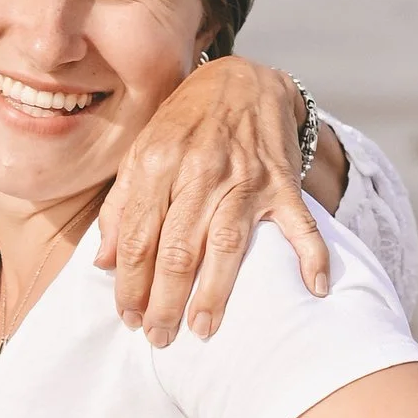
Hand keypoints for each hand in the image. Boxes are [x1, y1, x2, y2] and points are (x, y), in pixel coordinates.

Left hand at [96, 56, 338, 340]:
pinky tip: (314, 289)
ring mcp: (245, 178)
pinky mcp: (282, 182)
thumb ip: (121, 206)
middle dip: (164, 300)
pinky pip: (299, 224)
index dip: (130, 283)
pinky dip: (311, 256)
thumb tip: (103, 263)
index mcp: (158, 163)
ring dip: (215, 293)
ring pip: (226, 244)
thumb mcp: (142, 151)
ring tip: (203, 329)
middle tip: (159, 337)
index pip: (138, 236)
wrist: (244, 80)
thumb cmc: (187, 122)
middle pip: (177, 248)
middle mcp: (200, 171)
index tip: (128, 317)